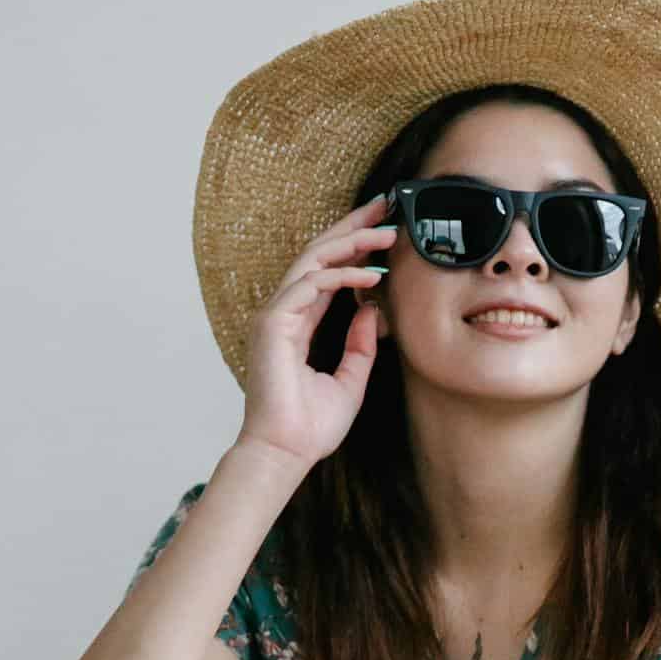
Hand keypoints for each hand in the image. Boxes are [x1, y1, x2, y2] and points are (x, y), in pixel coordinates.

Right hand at [235, 192, 396, 469]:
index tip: (385, 228)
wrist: (286, 452)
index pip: (327, 271)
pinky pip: (310, 286)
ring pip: (313, 261)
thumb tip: (372, 310)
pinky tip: (371, 275)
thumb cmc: (311, 426)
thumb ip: (360, 345)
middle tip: (386, 207)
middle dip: (353, 228)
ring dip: (351, 243)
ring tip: (386, 234)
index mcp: (299, 323)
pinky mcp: (273, 323)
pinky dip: (341, 276)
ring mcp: (276, 315)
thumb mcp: (350, 380)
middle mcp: (285, 312)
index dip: (355, 246)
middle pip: (319, 255)